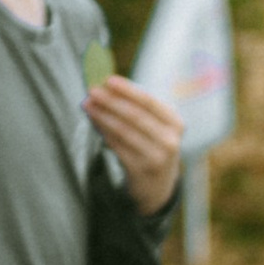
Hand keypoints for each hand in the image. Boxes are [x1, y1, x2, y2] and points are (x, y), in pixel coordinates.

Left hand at [86, 76, 187, 211]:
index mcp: (175, 123)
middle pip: (134, 115)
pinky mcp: (140, 169)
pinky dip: (103, 131)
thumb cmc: (153, 144)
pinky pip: (117, 145)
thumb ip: (138, 107)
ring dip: (102, 115)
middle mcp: (169, 141)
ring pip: (123, 130)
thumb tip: (107, 86)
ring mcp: (155, 157)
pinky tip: (94, 121)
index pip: (149, 102)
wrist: (158, 184)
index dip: (128, 90)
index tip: (108, 80)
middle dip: (111, 101)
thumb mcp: (157, 126)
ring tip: (88, 104)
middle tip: (92, 90)